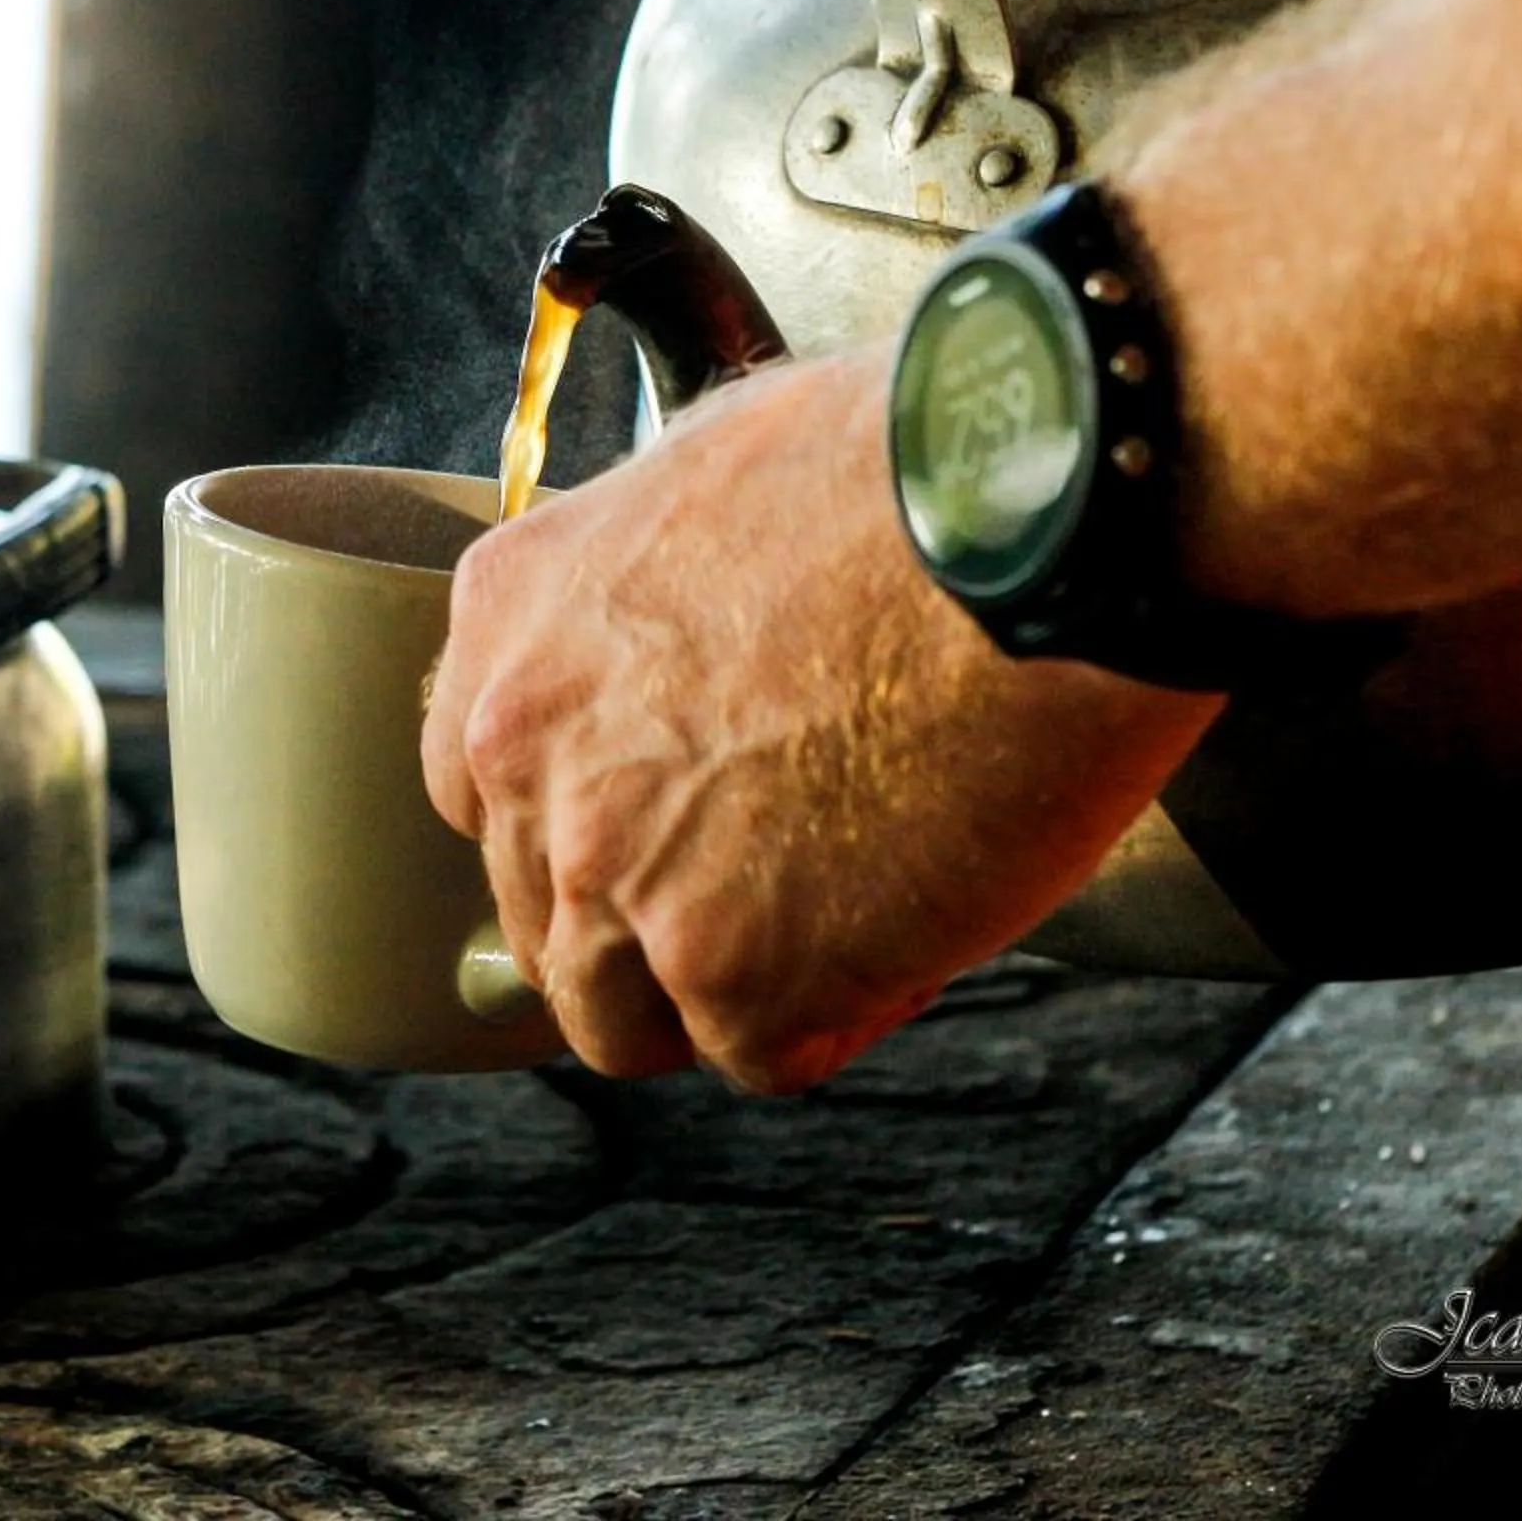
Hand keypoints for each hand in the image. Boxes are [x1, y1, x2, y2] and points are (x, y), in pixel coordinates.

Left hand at [420, 344, 1219, 1090]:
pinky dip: (841, 1015)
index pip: (485, 784)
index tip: (676, 823)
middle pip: (548, 911)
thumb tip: (688, 634)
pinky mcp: (728, 969)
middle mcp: (525, 747)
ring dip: (722, 995)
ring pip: (620, 1015)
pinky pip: (758, 1053)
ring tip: (850, 923)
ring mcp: (614, 869)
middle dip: (654, 918)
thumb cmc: (917, 468)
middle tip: (786, 883)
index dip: (588, 822)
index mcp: (512, 614)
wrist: (1036, 519)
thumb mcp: (717, 469)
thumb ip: (652, 582)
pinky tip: (914, 935)